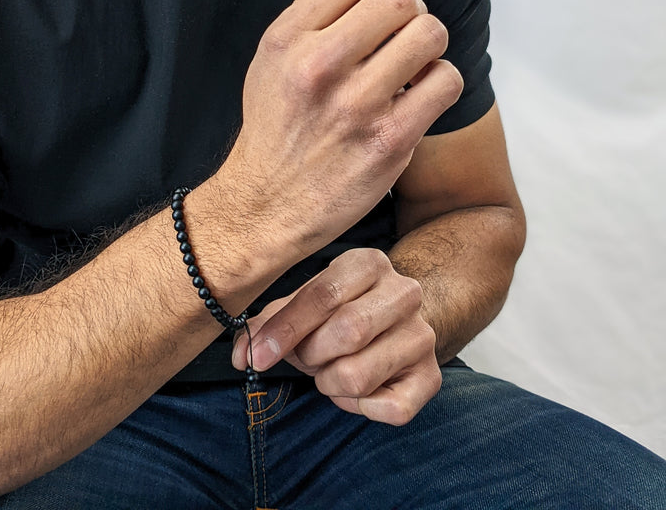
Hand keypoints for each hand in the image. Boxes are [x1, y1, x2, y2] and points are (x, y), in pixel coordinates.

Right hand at [221, 0, 462, 260]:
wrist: (266, 203)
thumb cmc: (275, 121)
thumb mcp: (275, 53)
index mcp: (288, 38)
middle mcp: (319, 67)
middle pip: (399, 0)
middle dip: (412, 6)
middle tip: (406, 26)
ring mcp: (356, 106)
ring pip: (429, 35)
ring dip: (430, 41)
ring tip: (414, 59)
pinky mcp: (389, 142)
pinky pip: (445, 82)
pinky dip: (440, 81)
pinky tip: (420, 93)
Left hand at [232, 248, 441, 425]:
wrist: (396, 319)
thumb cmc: (340, 310)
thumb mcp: (304, 302)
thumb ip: (268, 322)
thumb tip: (241, 353)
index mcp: (369, 263)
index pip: (323, 296)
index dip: (285, 330)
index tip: (257, 357)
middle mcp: (404, 293)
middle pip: (346, 334)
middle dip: (311, 356)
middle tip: (306, 357)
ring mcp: (422, 335)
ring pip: (359, 376)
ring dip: (330, 383)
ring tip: (330, 370)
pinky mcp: (432, 376)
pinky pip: (389, 409)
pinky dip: (359, 408)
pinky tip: (355, 390)